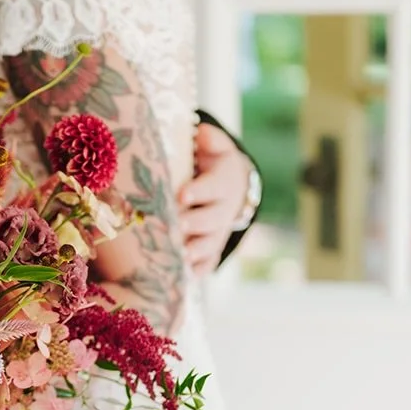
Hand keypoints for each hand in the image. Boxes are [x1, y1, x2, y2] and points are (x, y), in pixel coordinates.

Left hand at [179, 122, 252, 276]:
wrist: (233, 187)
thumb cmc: (213, 163)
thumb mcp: (216, 147)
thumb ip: (211, 140)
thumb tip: (201, 133)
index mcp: (223, 182)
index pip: (212, 187)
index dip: (199, 191)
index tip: (183, 195)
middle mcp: (224, 209)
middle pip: (212, 219)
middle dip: (195, 223)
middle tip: (177, 225)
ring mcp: (218, 231)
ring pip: (211, 243)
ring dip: (197, 251)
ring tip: (182, 256)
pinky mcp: (213, 247)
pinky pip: (208, 262)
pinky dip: (199, 270)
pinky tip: (185, 277)